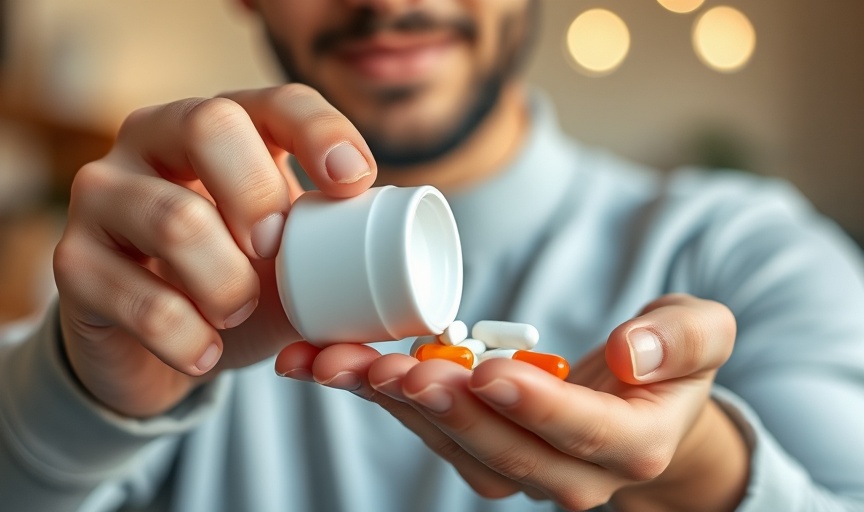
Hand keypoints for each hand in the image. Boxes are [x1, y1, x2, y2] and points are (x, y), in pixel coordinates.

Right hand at [54, 84, 376, 417]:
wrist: (156, 344)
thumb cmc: (235, 284)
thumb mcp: (289, 263)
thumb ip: (331, 250)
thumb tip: (403, 261)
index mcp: (220, 129)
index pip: (273, 102)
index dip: (320, 132)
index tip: (354, 182)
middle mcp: (152, 141)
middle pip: (208, 124)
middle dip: (260, 194)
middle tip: (278, 252)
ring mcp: (103, 195)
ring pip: (172, 216)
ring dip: (226, 282)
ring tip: (238, 314)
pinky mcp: (72, 261)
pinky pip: (134, 296)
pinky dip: (186, 336)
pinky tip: (204, 354)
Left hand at [276, 294, 748, 510]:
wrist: (637, 399)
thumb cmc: (668, 362)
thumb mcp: (699, 335)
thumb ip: (680, 340)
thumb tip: (630, 352)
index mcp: (632, 447)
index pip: (582, 434)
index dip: (535, 406)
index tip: (489, 372)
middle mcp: (570, 473)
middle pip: (502, 450)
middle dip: (446, 409)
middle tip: (400, 369)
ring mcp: (519, 466)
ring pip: (450, 443)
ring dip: (391, 403)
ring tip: (341, 362)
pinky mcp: (477, 445)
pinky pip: (425, 424)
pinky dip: (376, 393)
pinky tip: (328, 362)